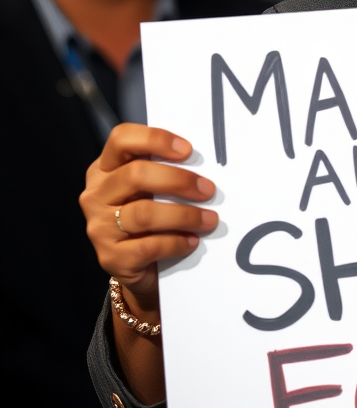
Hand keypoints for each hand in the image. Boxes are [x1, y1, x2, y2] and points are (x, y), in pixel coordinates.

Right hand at [80, 123, 218, 317]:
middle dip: (178, 181)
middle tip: (208, 190)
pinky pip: (149, 246)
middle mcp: (96, 195)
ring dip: (184, 215)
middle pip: (135, 175)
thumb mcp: (153, 190)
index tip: (187, 150)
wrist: (140, 268)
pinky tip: (192, 241)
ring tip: (210, 219)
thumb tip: (205, 163)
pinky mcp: (111, 257)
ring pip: (144, 213)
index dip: (155, 139)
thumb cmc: (151, 219)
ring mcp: (99, 228)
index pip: (121, 140)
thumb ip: (166, 172)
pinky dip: (177, 243)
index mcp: (105, 169)